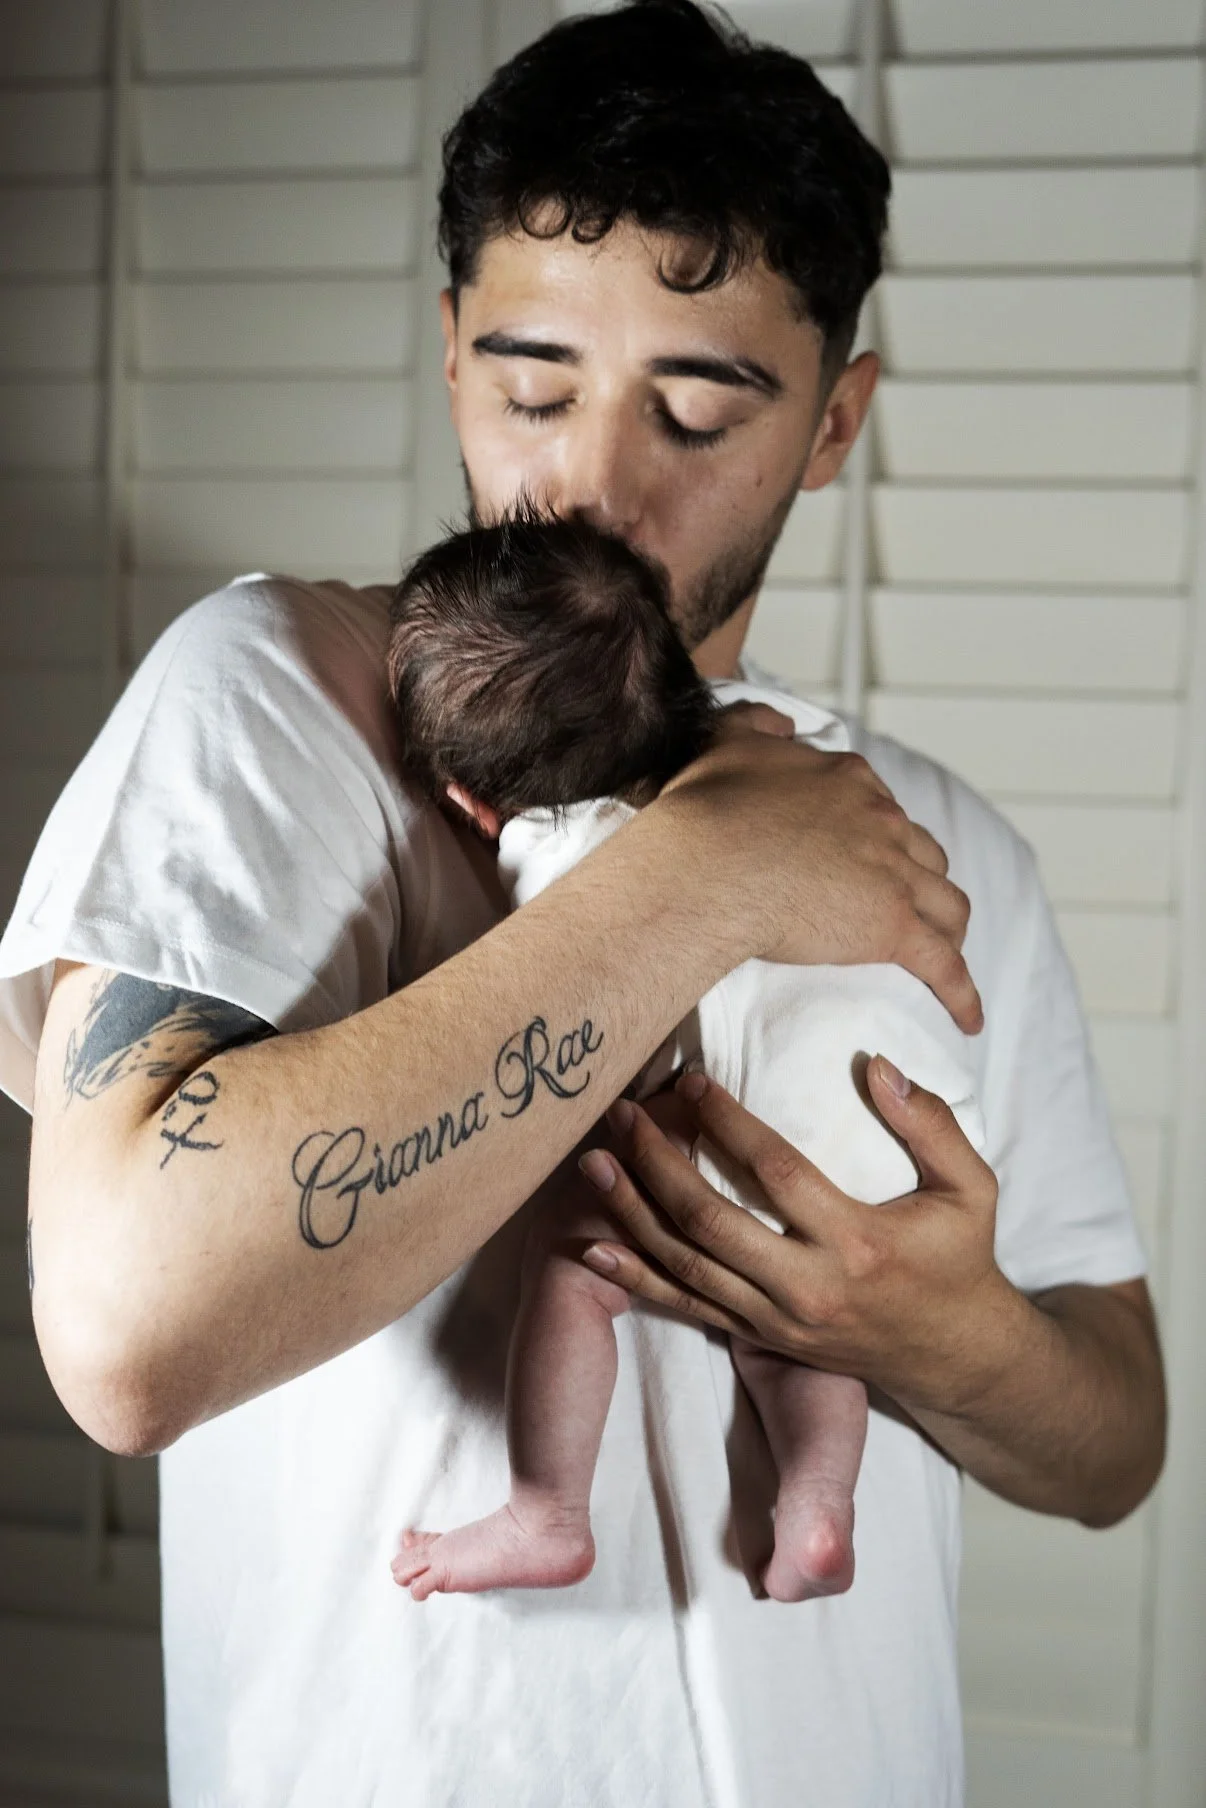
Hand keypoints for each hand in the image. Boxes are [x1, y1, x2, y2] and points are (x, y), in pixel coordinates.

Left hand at [577, 1064, 1021, 1416]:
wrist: (955, 1358)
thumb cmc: (960, 1259)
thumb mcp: (971, 1188)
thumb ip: (931, 1124)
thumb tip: (879, 1065)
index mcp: (857, 1242)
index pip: (775, 1173)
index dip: (726, 1122)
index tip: (691, 1081)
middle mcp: (808, 1286)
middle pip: (710, 1221)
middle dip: (657, 1164)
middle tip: (622, 1114)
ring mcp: (777, 1320)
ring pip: (686, 1265)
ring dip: (632, 1212)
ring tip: (593, 1162)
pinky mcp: (759, 1337)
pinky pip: (687, 1307)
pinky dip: (636, 1277)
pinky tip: (592, 1246)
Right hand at [658, 726, 981, 1033]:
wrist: (705, 864)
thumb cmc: (705, 810)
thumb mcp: (724, 741)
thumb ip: (755, 722)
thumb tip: (782, 721)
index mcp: (847, 780)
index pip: (882, 806)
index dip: (881, 834)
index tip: (870, 856)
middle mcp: (881, 819)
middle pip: (922, 852)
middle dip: (920, 878)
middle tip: (906, 904)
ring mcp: (892, 873)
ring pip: (947, 903)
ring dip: (949, 927)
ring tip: (941, 951)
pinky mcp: (892, 926)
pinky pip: (944, 965)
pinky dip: (962, 992)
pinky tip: (968, 1018)